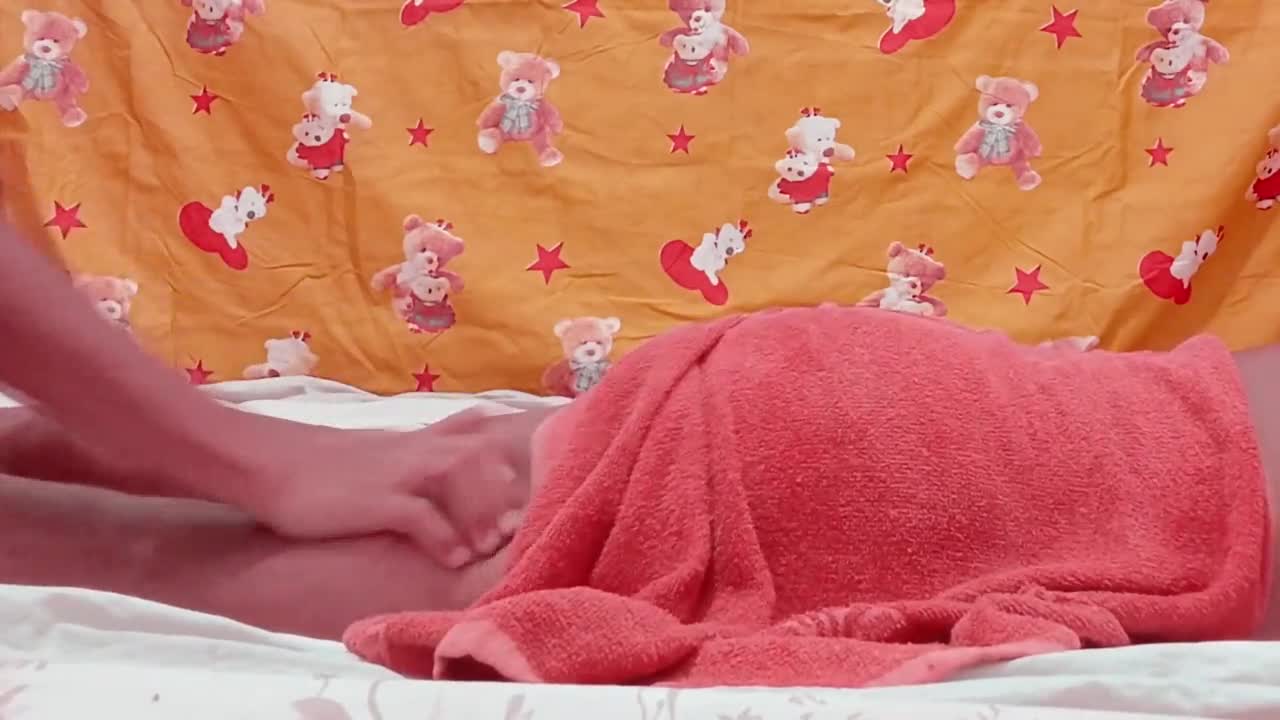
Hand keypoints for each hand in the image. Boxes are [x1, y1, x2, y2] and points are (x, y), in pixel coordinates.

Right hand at [223, 407, 546, 567]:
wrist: (268, 465)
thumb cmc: (325, 467)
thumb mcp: (382, 453)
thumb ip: (421, 453)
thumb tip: (456, 459)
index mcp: (417, 442)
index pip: (475, 434)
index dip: (508, 455)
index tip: (531, 484)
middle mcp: (413, 451)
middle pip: (477, 454)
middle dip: (503, 489)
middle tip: (518, 526)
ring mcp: (394, 472)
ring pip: (456, 475)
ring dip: (481, 511)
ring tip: (491, 546)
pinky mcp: (373, 500)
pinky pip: (418, 514)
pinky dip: (443, 536)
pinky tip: (454, 558)